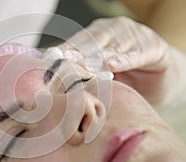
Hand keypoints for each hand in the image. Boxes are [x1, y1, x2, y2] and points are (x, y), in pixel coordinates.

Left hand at [58, 16, 185, 106]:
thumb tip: (55, 82)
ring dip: (97, 56)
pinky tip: (113, 64)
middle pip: (90, 42)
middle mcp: (112, 31)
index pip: (75, 43)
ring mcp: (132, 36)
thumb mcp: (101, 74)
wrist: (160, 74)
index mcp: (95, 35)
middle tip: (63, 62)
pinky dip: (124, 59)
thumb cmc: (125, 75)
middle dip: (76, 53)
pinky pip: (136, 53)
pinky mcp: (152, 46)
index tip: (49, 61)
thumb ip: (83, 74)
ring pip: (111, 47)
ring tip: (84, 66)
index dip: (63, 52)